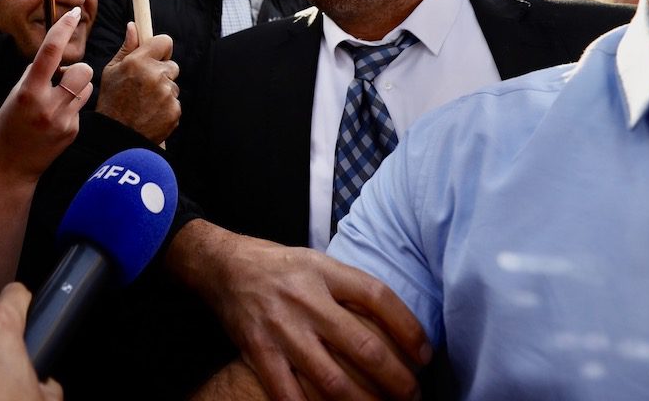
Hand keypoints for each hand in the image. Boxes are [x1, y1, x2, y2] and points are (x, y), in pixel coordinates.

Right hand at [0, 7, 92, 184]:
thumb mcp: (14, 95)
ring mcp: (64, 121)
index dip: (63, 28)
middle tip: (61, 79)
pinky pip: (80, 108)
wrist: (10, 168)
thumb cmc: (7, 127)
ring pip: (87, 88)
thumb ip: (34, 75)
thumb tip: (52, 57)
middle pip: (83, 71)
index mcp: (29, 93)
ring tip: (56, 102)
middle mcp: (49, 106)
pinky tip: (54, 123)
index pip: (50, 52)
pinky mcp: (74, 132)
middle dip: (76, 69)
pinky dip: (70, 108)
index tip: (73, 12)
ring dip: (76, 88)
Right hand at [96, 22, 178, 142]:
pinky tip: (150, 114)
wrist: (116, 137)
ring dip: (163, 92)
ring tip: (144, 104)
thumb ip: (126, 48)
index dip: (161, 48)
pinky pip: (174, 103)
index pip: (165, 41)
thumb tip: (133, 26)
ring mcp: (167, 94)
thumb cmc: (111, 102)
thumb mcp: (111, 71)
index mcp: (139, 62)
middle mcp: (156, 75)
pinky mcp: (175, 111)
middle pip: (172, 66)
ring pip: (173, 86)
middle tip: (144, 86)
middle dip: (162, 73)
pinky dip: (165, 108)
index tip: (156, 55)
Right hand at [168, 223, 427, 400]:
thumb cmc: (279, 266)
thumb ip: (350, 287)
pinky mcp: (259, 350)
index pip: (379, 297)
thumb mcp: (318, 262)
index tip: (425, 354)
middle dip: (396, 378)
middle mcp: (306, 299)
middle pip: (364, 345)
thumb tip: (396, 320)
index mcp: (325, 272)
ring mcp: (282, 328)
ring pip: (332, 379)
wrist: (223, 265)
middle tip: (413, 394)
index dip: (409, 328)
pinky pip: (287, 392)